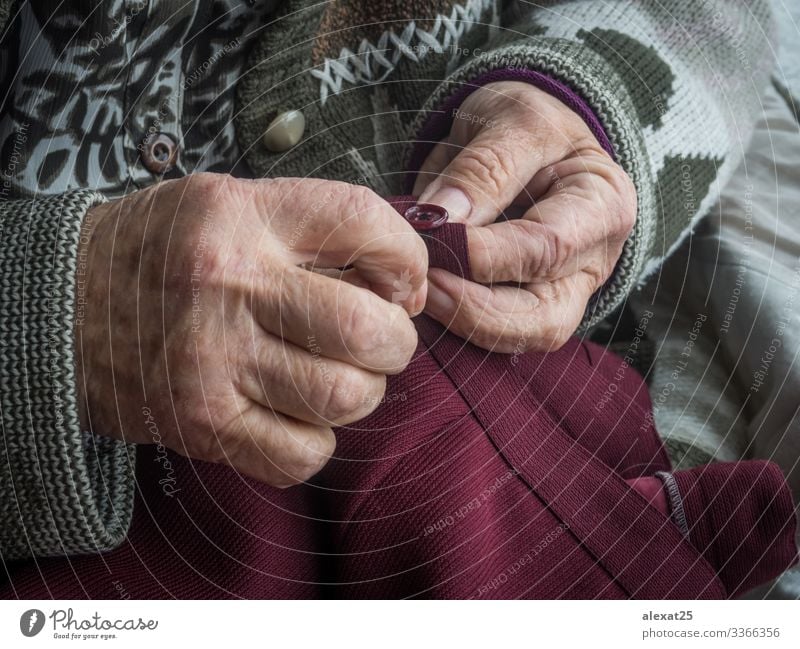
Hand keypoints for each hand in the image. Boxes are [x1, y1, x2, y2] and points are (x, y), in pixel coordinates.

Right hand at [77, 173, 426, 486]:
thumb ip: (315, 228)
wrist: (58, 306)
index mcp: (241, 216)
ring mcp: (213, 361)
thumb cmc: (160, 252)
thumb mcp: (229, 204)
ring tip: (333, 373)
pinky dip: (317, 440)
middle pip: (369, 329)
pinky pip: (303, 454)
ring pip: (347, 396)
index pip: (362, 220)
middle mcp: (229, 285)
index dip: (407, 257)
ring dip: (361, 390)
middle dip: (395, 340)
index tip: (401, 282)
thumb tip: (402, 282)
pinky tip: (297, 413)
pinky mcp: (201, 423)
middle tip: (375, 338)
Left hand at [414, 81, 635, 351]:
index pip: (548, 247)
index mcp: (602, 205)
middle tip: (423, 285)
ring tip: (423, 293)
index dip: (485, 255)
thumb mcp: (512, 119)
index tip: (432, 242)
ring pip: (525, 337)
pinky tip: (430, 300)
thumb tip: (442, 218)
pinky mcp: (531, 305)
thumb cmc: (528, 122)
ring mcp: (564, 291)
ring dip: (467, 324)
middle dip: (476, 309)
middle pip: (545, 315)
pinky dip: (462, 324)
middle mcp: (592, 260)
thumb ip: (483, 168)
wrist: (525, 137)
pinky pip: (500, 335)